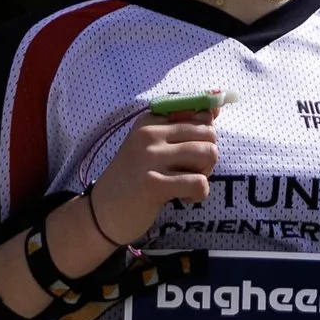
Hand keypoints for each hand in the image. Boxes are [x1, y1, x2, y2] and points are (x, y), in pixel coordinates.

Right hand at [89, 103, 220, 247]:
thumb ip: (184, 127)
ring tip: (184, 184)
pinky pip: (199, 183)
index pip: (200, 114)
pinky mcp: (153, 184)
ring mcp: (150, 158)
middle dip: (208, 157)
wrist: (102, 212)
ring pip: (208, 154)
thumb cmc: (135, 178)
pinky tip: (181, 198)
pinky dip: (198, 194)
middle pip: (209, 134)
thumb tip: (217, 106)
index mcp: (150, 120)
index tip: (187, 155)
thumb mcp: (153, 147)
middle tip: (188, 173)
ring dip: (204, 174)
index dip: (205, 139)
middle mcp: (149, 134)